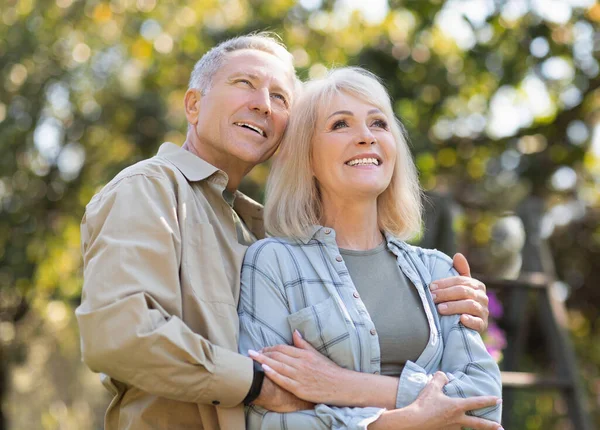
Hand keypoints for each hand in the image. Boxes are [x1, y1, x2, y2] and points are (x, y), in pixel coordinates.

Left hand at [248, 330, 350, 404]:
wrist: (341, 385)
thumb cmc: (329, 370)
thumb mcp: (316, 354)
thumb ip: (303, 344)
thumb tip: (294, 332)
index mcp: (304, 354)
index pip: (282, 348)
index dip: (269, 347)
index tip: (260, 348)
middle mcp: (300, 364)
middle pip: (277, 356)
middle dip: (262, 353)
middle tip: (251, 353)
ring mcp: (299, 376)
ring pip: (277, 366)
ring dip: (263, 361)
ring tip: (251, 358)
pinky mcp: (299, 388)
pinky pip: (282, 380)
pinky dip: (272, 374)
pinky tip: (263, 369)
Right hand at [369, 372, 502, 429]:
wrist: (414, 422)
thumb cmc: (423, 404)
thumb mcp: (432, 387)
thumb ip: (440, 378)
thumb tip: (444, 375)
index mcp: (457, 407)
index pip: (476, 402)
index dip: (489, 400)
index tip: (498, 399)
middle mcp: (458, 419)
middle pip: (478, 424)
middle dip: (491, 426)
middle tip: (500, 428)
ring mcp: (452, 428)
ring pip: (466, 428)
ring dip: (472, 428)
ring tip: (478, 429)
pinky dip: (457, 428)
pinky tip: (456, 427)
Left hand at [430, 253, 488, 331]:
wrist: (467, 324)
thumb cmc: (461, 301)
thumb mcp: (460, 286)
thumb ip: (460, 271)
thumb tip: (458, 255)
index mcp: (477, 285)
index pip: (460, 281)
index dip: (445, 283)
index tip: (430, 287)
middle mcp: (483, 297)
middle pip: (464, 292)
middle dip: (446, 294)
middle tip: (432, 297)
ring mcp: (484, 312)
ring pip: (470, 305)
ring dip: (454, 306)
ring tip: (440, 309)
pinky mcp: (483, 325)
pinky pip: (478, 322)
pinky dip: (470, 320)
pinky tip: (461, 319)